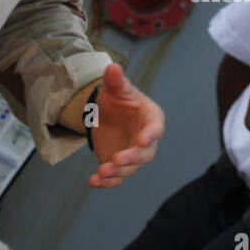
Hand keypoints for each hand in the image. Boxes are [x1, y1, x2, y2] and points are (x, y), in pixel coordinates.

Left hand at [87, 63, 164, 188]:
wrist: (106, 114)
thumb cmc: (118, 99)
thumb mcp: (115, 89)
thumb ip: (116, 81)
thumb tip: (113, 67)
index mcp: (151, 118)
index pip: (156, 127)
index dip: (151, 134)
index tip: (143, 140)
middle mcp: (146, 140)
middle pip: (145, 154)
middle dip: (132, 158)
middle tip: (118, 160)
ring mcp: (133, 155)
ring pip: (131, 169)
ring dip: (117, 173)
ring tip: (102, 172)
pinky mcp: (119, 166)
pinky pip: (116, 178)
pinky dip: (106, 182)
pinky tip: (93, 181)